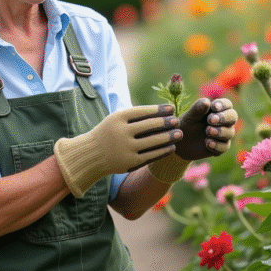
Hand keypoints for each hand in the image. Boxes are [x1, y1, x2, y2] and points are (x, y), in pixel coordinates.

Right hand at [54, 104, 182, 196]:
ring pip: (153, 141)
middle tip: (178, 120)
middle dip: (166, 122)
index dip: (159, 109)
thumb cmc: (108, 133)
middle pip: (149, 125)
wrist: (91, 155)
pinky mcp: (130, 162)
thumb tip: (162, 111)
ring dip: (168, 137)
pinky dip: (163, 150)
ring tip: (179, 133)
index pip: (142, 111)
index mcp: (117, 118)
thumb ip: (135, 115)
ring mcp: (125, 148)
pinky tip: (172, 147)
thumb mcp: (116, 120)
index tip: (171, 108)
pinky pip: (151, 155)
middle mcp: (121, 132)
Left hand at [174, 98, 236, 160]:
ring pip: (230, 132)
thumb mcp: (190, 116)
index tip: (214, 107)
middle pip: (233, 116)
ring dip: (220, 131)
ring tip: (207, 131)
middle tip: (210, 120)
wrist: (180, 143)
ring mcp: (223, 135)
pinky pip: (225, 147)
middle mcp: (223, 121)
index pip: (227, 104)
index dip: (223, 104)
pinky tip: (208, 143)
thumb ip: (198, 108)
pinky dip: (217, 145)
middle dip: (223, 118)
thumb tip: (207, 102)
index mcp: (217, 110)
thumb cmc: (186, 124)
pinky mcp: (220, 147)